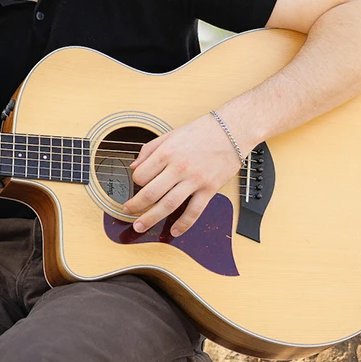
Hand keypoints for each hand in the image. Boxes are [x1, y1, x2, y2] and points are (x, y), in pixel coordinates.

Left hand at [123, 111, 243, 236]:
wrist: (232, 130)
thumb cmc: (202, 131)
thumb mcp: (170, 134)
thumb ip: (149, 150)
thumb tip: (134, 166)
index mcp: (167, 153)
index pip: (141, 175)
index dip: (135, 182)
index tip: (136, 185)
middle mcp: (179, 167)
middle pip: (151, 193)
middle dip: (136, 206)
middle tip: (127, 212)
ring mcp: (195, 180)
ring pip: (168, 205)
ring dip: (151, 218)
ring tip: (140, 226)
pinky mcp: (209, 189)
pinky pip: (194, 211)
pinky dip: (183, 224)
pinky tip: (175, 231)